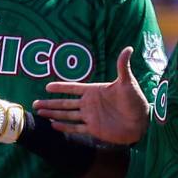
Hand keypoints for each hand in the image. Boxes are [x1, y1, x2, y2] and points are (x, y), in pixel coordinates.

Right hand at [33, 48, 148, 144]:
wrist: (142, 122)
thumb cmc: (136, 100)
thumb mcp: (128, 82)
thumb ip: (123, 67)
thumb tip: (128, 48)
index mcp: (95, 91)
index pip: (73, 88)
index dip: (60, 87)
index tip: (47, 87)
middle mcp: (90, 104)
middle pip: (65, 104)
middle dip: (50, 104)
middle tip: (35, 104)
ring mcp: (90, 117)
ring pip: (67, 115)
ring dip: (53, 114)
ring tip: (40, 114)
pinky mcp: (94, 129)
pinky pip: (76, 128)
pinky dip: (65, 127)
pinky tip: (53, 126)